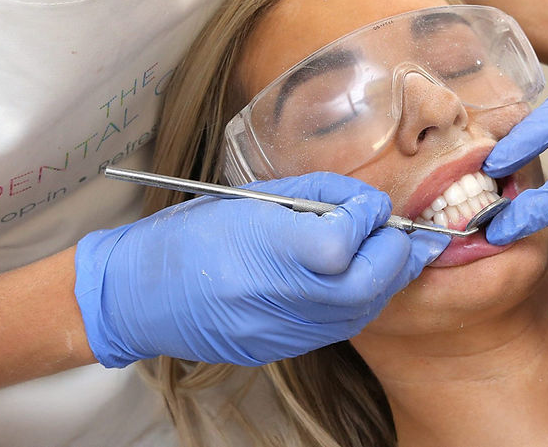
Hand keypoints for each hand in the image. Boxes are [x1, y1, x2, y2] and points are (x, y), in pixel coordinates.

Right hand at [74, 172, 448, 366]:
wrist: (139, 295)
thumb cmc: (188, 236)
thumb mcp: (249, 199)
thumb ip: (314, 198)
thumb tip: (363, 204)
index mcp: (262, 247)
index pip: (344, 238)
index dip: (367, 215)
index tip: (370, 203)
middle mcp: (275, 295)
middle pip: (365, 283)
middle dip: (396, 253)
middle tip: (407, 232)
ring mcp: (279, 330)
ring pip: (360, 312)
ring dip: (388, 280)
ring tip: (398, 253)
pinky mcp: (280, 349)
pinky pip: (339, 329)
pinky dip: (362, 302)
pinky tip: (363, 280)